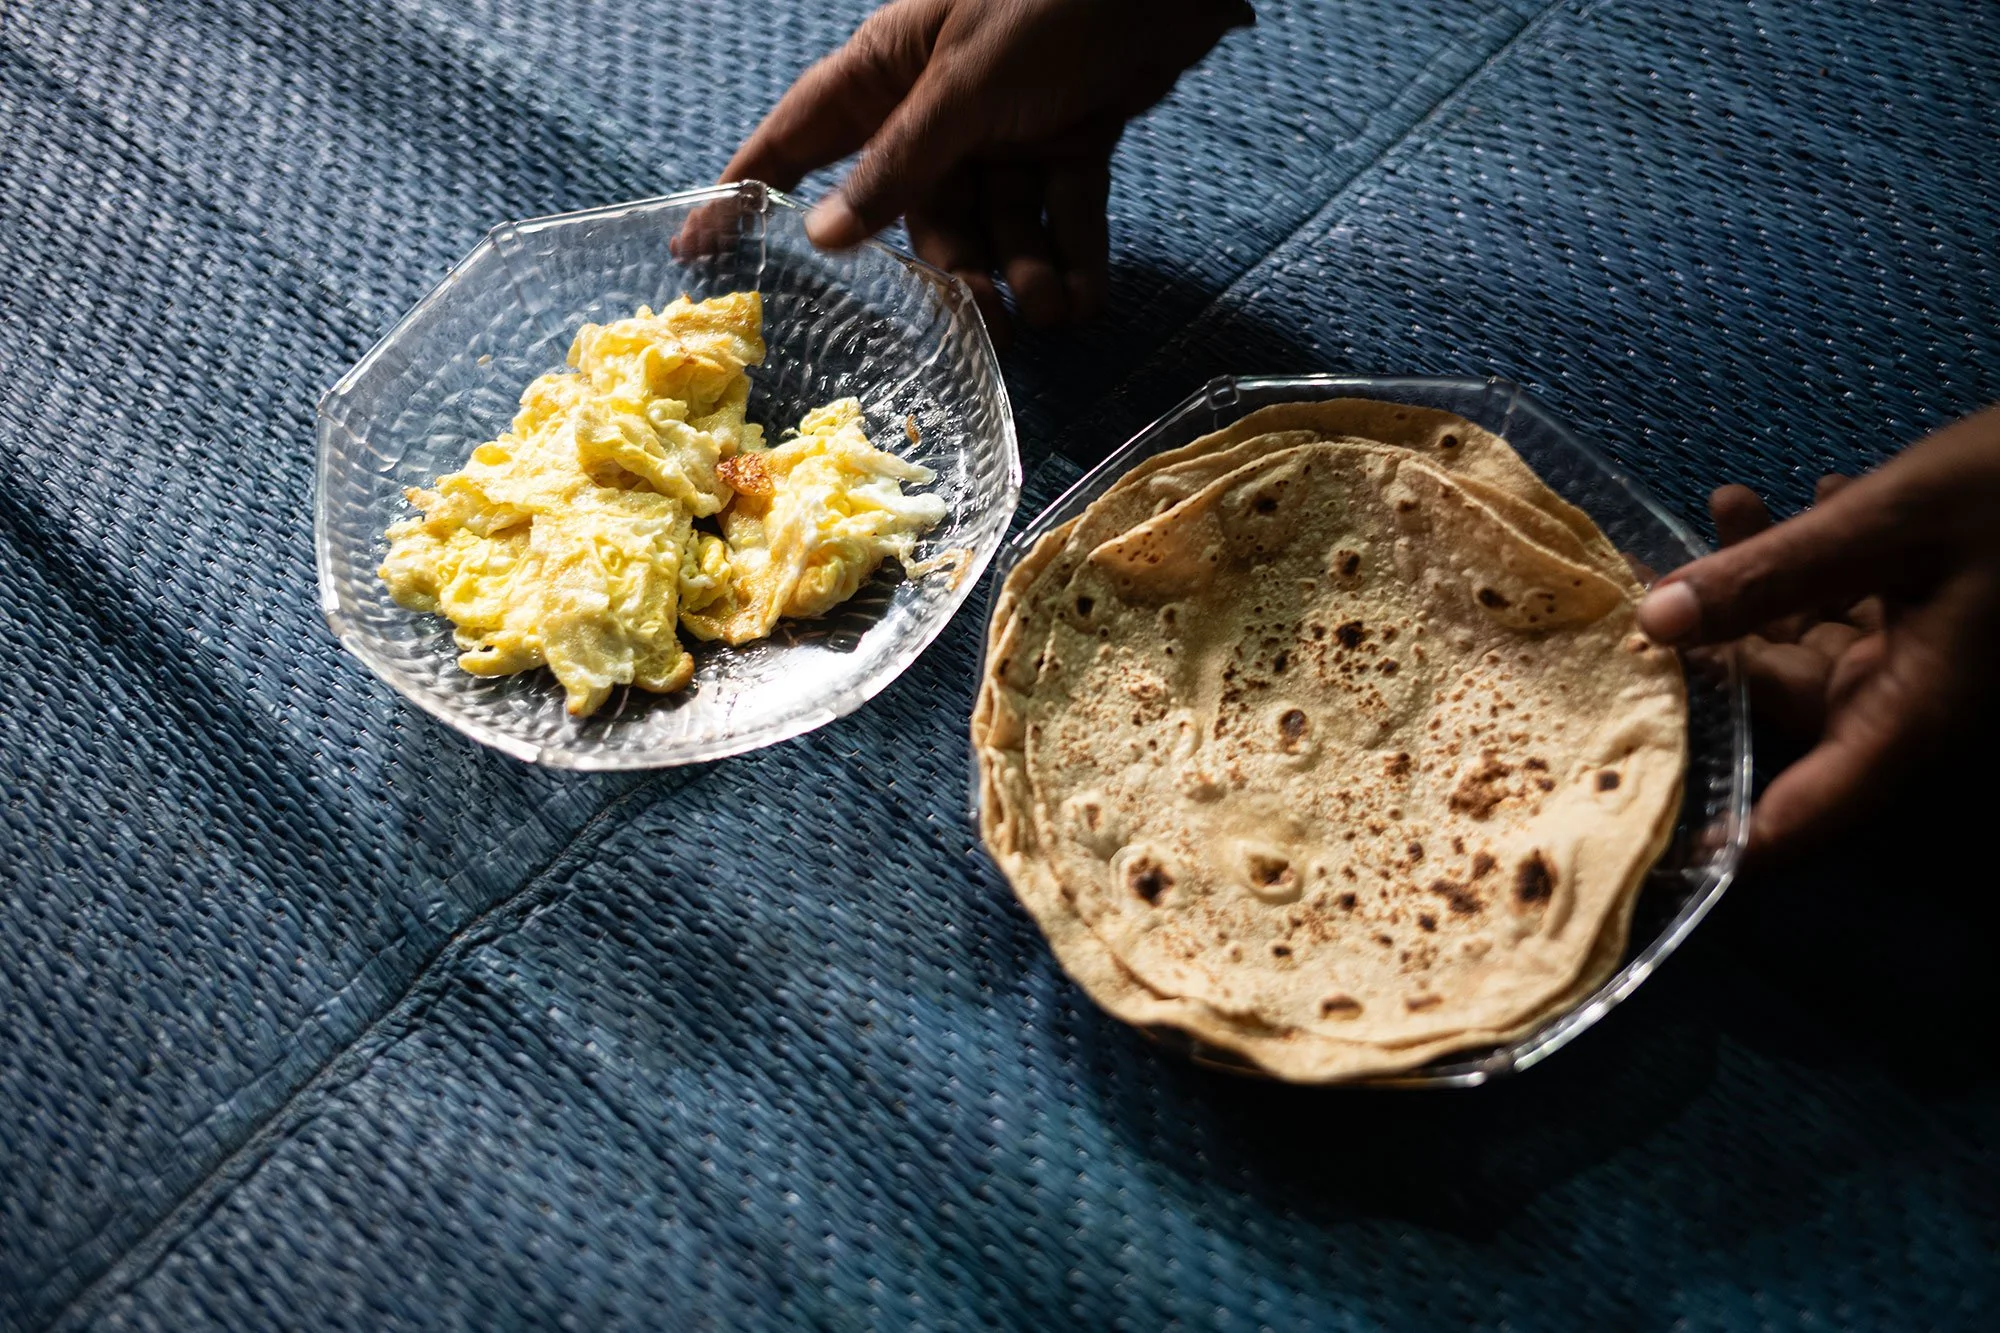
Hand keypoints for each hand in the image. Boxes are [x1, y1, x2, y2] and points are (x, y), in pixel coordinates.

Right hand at [719, 0, 1252, 335]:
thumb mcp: (967, 81)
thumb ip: (903, 160)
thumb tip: (825, 232)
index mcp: (888, 69)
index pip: (798, 138)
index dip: (748, 192)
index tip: (695, 247)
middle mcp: (938, 106)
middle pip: (918, 211)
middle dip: (953, 268)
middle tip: (981, 315)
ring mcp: (1006, 127)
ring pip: (996, 224)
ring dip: (1024, 271)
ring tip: (1048, 308)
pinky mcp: (1071, 140)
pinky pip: (1061, 217)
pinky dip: (1074, 260)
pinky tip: (1083, 301)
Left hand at [1636, 406, 1999, 860]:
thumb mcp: (1893, 521)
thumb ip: (1774, 573)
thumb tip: (1656, 621)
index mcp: (1914, 714)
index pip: (1807, 813)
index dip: (1731, 843)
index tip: (1658, 847)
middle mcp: (1917, 705)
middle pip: (1784, 704)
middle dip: (1722, 639)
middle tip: (1668, 568)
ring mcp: (1930, 663)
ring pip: (1812, 644)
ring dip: (1765, 580)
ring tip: (1733, 501)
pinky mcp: (1942, 619)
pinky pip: (1857, 609)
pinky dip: (1818, 564)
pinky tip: (1812, 495)